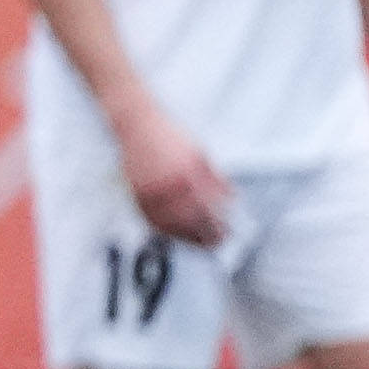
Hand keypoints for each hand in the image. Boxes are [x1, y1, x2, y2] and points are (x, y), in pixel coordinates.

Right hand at [113, 104, 236, 248]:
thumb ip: (217, 177)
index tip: (228, 234)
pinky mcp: (137, 193)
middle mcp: (169, 186)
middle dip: (205, 235)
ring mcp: (151, 191)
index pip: (208, 210)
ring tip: (197, 242)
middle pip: (190, 222)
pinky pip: (151, 219)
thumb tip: (231, 197)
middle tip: (216, 243)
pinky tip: (174, 233)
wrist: (137, 125)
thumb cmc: (170, 136)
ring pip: (169, 224)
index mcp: (189, 175)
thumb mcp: (201, 153)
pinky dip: (164, 229)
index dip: (218, 225)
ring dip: (185, 237)